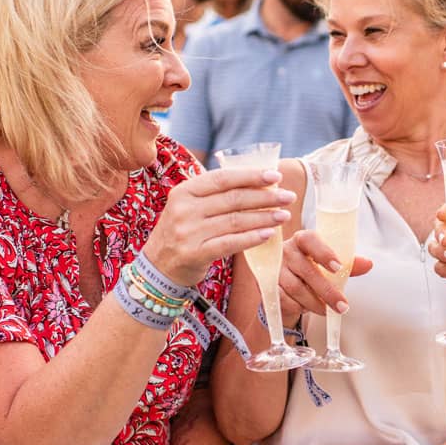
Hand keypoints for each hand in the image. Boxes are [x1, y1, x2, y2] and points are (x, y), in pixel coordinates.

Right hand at [144, 168, 296, 287]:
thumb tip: (257, 182)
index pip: (223, 178)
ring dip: (264, 217)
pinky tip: (268, 234)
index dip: (251, 176)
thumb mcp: (189, 207)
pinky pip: (230, 243)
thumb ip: (215, 195)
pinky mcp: (195, 253)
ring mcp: (188, 232)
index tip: (275, 176)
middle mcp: (184, 209)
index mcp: (184, 191)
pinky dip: (251, 238)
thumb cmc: (182, 233)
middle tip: (288, 196)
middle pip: (233, 199)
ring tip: (284, 215)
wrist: (157, 268)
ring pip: (235, 221)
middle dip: (265, 197)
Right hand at [278, 229, 372, 324]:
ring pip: (296, 288)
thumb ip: (348, 264)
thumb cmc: (311, 268)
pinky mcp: (266, 286)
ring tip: (327, 310)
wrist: (284, 283)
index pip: (311, 240)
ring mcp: (273, 269)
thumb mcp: (330, 265)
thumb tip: (368, 264)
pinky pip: (284, 300)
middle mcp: (285, 251)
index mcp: (302, 239)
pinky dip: (299, 307)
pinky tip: (307, 308)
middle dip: (328, 291)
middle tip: (343, 306)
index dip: (324, 253)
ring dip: (315, 303)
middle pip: (307, 270)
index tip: (338, 267)